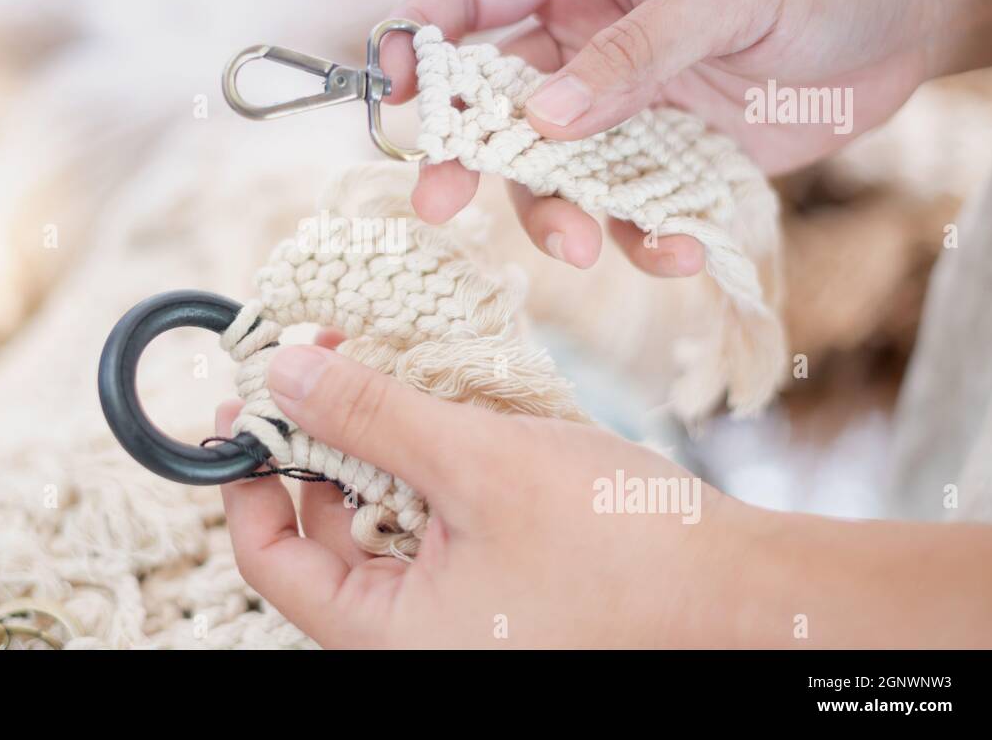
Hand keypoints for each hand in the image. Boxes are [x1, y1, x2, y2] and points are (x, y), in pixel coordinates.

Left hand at [219, 340, 742, 647]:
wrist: (743, 592)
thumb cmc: (618, 542)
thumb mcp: (476, 464)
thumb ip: (368, 417)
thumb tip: (281, 377)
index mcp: (386, 637)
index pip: (270, 557)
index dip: (248, 473)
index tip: (249, 398)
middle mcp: (413, 635)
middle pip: (326, 529)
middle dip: (324, 438)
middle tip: (331, 354)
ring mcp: (459, 612)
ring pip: (384, 518)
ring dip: (383, 442)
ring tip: (396, 370)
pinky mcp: (499, 585)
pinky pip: (437, 522)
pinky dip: (433, 464)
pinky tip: (450, 409)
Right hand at [380, 0, 947, 276]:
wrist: (906, 23)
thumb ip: (634, 53)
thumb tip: (544, 116)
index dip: (421, 35)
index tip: (392, 86)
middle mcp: (588, 44)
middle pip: (494, 104)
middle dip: (463, 155)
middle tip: (436, 203)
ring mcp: (623, 109)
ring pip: (554, 173)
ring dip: (555, 216)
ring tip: (584, 250)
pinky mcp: (665, 163)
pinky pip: (628, 210)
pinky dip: (641, 239)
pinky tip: (677, 251)